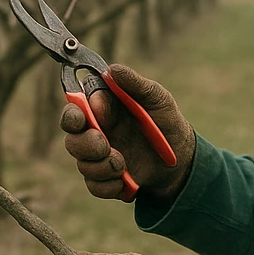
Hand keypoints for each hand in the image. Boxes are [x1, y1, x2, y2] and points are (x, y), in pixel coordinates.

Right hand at [61, 63, 195, 200]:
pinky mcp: (106, 179)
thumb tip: (112, 69)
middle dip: (84, 143)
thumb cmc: (167, 123)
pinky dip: (108, 185)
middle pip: (71, 137)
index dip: (75, 113)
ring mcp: (100, 157)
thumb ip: (135, 84)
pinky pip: (94, 185)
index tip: (89, 115)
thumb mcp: (158, 99)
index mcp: (104, 109)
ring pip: (82, 163)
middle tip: (104, 145)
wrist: (182, 160)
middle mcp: (97, 132)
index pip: (75, 107)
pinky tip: (125, 180)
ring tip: (123, 164)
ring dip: (101, 166)